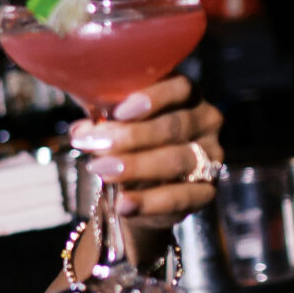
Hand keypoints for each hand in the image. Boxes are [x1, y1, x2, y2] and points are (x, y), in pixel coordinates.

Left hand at [69, 74, 223, 231]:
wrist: (138, 190)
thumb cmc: (127, 145)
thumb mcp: (114, 126)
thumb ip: (102, 122)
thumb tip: (82, 131)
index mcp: (187, 96)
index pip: (181, 88)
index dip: (152, 98)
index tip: (119, 111)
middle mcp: (206, 123)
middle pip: (173, 126)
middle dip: (130, 136)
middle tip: (94, 144)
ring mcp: (211, 157)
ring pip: (176, 160)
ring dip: (135, 166)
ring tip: (100, 169)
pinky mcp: (206, 192)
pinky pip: (180, 197)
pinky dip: (148, 202)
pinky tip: (123, 204)